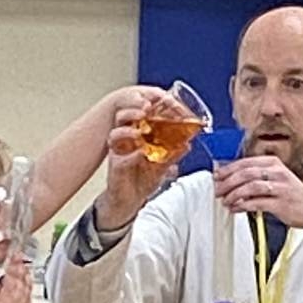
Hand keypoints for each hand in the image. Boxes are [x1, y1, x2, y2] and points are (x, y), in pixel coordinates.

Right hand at [0, 256, 31, 302]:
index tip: (14, 253)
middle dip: (21, 264)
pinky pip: (30, 293)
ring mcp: (25, 302)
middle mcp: (21, 295)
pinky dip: (28, 285)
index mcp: (11, 290)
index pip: (14, 269)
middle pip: (24, 274)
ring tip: (23, 267)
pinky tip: (26, 283)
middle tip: (18, 257)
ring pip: (29, 283)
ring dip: (26, 273)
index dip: (14, 259)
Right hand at [98, 91, 192, 229]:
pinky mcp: (114, 165)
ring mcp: (119, 152)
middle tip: (145, 109)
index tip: (158, 103)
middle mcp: (126, 140)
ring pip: (116, 133)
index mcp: (137, 135)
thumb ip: (173, 154)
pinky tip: (140, 153)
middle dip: (133, 110)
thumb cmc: (143, 179)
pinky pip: (119, 157)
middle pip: (124, 117)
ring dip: (128, 130)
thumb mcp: (163, 165)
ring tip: (140, 131)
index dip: (147, 107)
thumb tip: (187, 144)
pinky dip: (130, 155)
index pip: (139, 115)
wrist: (131, 200)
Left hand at [214, 155, 302, 241]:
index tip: (217, 176)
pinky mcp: (280, 203)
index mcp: (274, 163)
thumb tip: (232, 179)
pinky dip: (242, 206)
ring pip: (250, 187)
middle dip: (228, 182)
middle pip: (246, 173)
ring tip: (226, 201)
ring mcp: (279, 188)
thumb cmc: (292, 195)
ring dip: (234, 195)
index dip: (228, 169)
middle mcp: (277, 173)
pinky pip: (256, 203)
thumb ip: (257, 176)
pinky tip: (235, 209)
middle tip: (218, 190)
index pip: (246, 162)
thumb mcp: (276, 178)